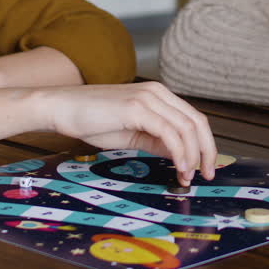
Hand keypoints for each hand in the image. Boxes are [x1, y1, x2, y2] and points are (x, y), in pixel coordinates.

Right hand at [37, 82, 217, 185]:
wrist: (61, 108)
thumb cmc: (92, 120)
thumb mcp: (133, 133)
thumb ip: (158, 141)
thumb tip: (181, 157)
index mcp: (159, 95)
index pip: (193, 118)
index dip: (204, 144)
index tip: (204, 168)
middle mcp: (158, 92)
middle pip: (197, 121)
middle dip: (207, 150)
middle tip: (207, 174)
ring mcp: (148, 98)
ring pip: (186, 127)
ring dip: (193, 155)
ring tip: (189, 176)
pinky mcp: (137, 108)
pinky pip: (169, 132)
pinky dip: (179, 152)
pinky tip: (178, 168)